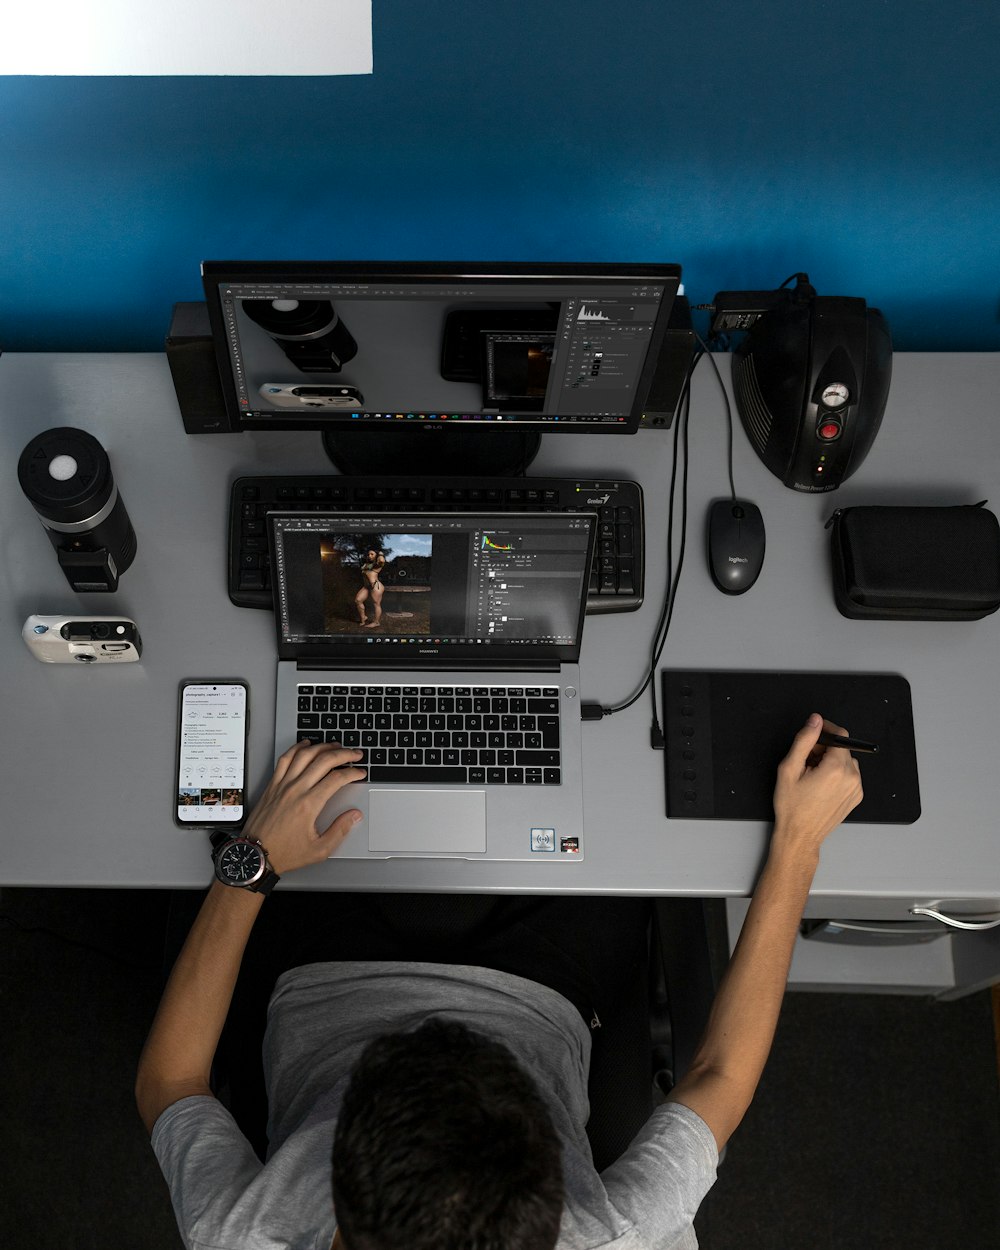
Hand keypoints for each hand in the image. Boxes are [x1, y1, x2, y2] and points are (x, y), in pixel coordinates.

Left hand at [241, 741, 365, 875]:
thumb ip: (340, 830)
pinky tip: (305, 745)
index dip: (353, 772)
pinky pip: (285, 759)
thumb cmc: (284, 853)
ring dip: (323, 746)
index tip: (360, 773)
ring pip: (305, 755)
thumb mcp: (319, 850)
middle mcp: (296, 790)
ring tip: (335, 746)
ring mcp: (282, 785)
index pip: (337, 778)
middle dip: (344, 754)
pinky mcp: (273, 785)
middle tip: (355, 754)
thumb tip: (354, 815)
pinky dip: (297, 748)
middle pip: (324, 761)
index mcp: (309, 805)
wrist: (256, 854)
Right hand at [771, 713, 863, 855]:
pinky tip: (821, 785)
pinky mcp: (856, 796)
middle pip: (842, 748)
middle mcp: (852, 778)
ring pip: (846, 761)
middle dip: (825, 748)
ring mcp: (856, 788)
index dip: (826, 729)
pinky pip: (849, 775)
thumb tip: (814, 721)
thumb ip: (804, 740)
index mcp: (836, 769)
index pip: (840, 735)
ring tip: (812, 775)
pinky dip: (837, 774)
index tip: (814, 732)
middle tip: (806, 760)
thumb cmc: (792, 807)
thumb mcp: (789, 769)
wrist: (800, 835)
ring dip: (831, 761)